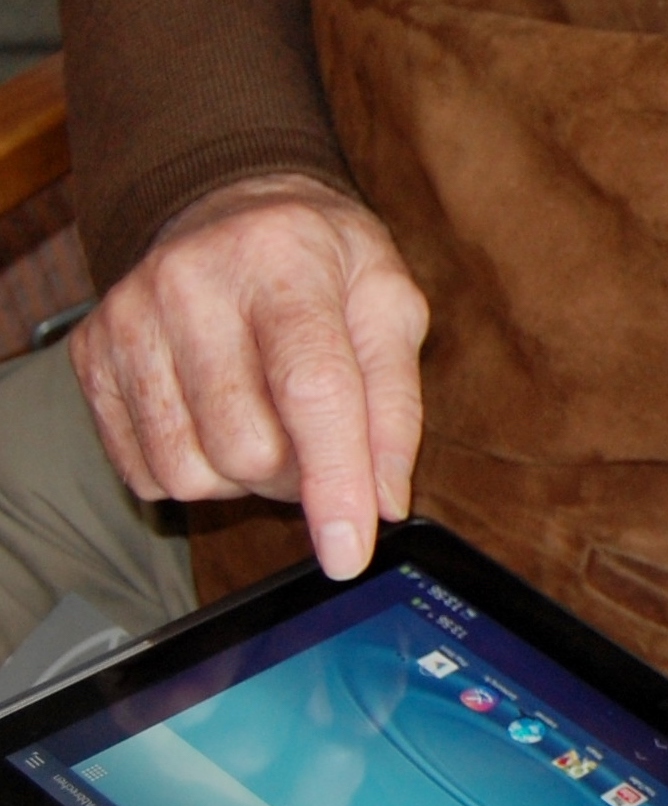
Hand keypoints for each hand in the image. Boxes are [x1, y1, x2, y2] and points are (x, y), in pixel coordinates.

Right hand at [69, 173, 429, 578]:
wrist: (233, 209)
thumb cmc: (325, 264)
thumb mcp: (391, 308)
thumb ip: (396, 406)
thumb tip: (384, 503)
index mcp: (283, 260)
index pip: (310, 390)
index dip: (334, 482)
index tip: (349, 553)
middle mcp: (191, 283)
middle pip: (245, 447)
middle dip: (295, 476)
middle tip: (316, 442)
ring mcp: (128, 319)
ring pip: (188, 470)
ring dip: (242, 480)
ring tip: (266, 425)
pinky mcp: (91, 356)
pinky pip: (143, 469)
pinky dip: (193, 472)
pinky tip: (216, 422)